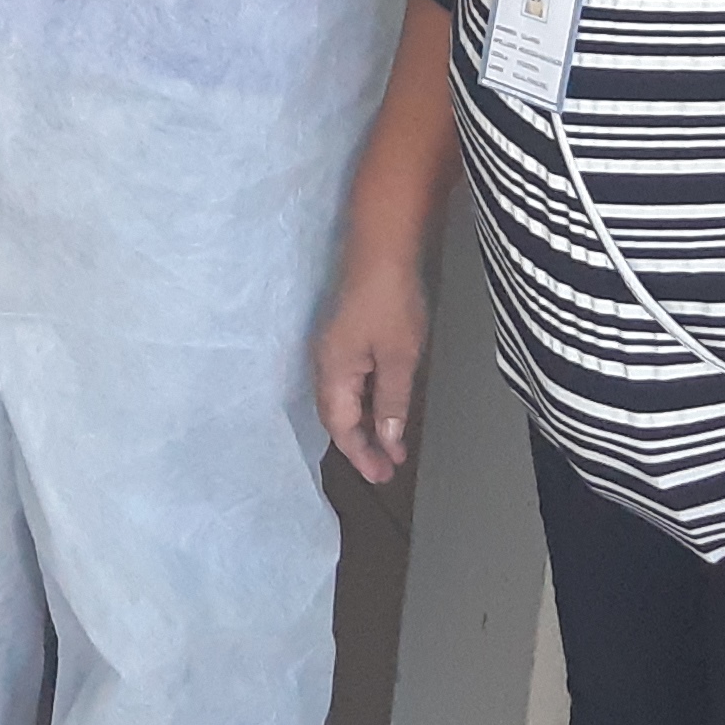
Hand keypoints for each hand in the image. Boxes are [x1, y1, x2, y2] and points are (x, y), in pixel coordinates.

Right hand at [313, 250, 430, 481]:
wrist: (382, 249)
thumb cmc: (390, 300)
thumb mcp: (399, 357)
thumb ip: (392, 402)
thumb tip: (388, 439)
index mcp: (333, 372)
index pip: (341, 428)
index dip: (361, 455)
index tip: (383, 476)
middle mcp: (325, 365)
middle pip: (337, 418)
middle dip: (361, 446)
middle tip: (387, 469)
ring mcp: (333, 351)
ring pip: (344, 402)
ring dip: (366, 426)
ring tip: (391, 447)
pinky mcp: (344, 339)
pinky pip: (350, 384)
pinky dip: (367, 404)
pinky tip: (385, 409)